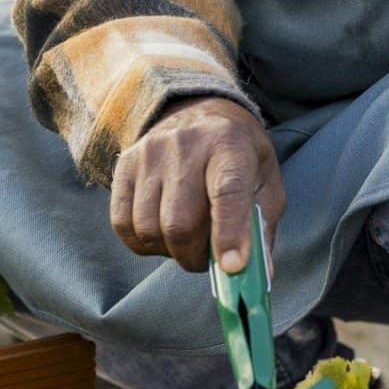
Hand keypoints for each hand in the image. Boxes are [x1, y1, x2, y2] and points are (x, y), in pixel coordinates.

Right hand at [108, 97, 281, 272]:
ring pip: (148, 228)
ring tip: (186, 241)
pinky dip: (142, 243)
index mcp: (230, 145)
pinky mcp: (124, 165)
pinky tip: (161, 234)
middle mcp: (186, 145)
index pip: (227, 192)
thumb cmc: (238, 157)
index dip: (229, 234)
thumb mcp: (265, 182)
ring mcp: (149, 154)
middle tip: (206, 258)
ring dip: (168, 251)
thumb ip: (261, 228)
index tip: (232, 268)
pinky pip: (122, 223)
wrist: (199, 113)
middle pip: (180, 222)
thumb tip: (259, 275)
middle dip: (194, 256)